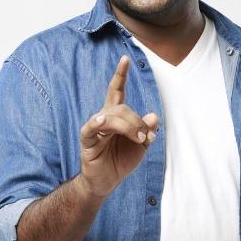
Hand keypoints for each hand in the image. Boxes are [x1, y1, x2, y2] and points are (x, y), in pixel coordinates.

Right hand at [79, 55, 158, 198]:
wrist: (108, 181)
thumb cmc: (122, 159)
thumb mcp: (141, 144)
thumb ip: (148, 130)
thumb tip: (153, 116)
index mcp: (117, 115)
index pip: (117, 90)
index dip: (121, 75)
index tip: (125, 59)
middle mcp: (105, 117)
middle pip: (122, 107)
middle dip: (137, 121)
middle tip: (145, 137)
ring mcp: (95, 127)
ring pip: (112, 116)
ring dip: (129, 127)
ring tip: (139, 139)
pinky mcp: (88, 140)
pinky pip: (91, 128)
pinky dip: (97, 123)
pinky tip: (101, 121)